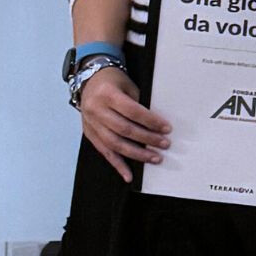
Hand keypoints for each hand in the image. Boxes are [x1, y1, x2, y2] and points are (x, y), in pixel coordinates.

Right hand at [77, 68, 167, 183]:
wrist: (89, 80)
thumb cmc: (113, 82)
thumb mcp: (128, 86)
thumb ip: (138, 104)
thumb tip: (156, 125)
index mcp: (107, 95)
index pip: (133, 111)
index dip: (151, 121)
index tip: (166, 129)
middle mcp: (96, 110)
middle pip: (124, 129)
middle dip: (147, 139)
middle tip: (165, 144)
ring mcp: (91, 123)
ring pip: (114, 144)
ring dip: (136, 154)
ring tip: (155, 158)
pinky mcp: (89, 134)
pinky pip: (104, 152)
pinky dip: (117, 165)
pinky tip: (128, 175)